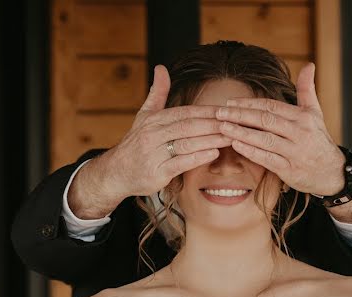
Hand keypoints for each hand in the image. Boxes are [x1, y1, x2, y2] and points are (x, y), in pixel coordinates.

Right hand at [99, 65, 234, 202]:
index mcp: (155, 120)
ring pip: (187, 143)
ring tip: (231, 137)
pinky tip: (214, 153)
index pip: (186, 112)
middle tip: (236, 122)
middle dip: (214, 124)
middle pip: (189, 125)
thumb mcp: (144, 116)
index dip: (208, 111)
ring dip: (211, 139)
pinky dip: (198, 158)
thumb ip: (156, 93)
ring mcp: (154, 154)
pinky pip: (180, 163)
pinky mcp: (156, 173)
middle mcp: (153, 134)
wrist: (115, 173)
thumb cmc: (135, 144)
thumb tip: (161, 68)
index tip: (228, 110)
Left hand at [212, 62, 345, 196]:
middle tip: (219, 112)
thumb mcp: (315, 113)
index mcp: (303, 117)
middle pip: (265, 120)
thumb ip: (307, 90)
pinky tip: (235, 145)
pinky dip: (250, 152)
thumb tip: (308, 65)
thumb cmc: (318, 140)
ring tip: (222, 127)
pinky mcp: (289, 170)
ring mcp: (294, 152)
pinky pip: (267, 159)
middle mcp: (299, 133)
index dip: (249, 104)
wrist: (332, 172)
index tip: (230, 102)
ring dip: (241, 133)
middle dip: (240, 116)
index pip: (271, 106)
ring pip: (264, 140)